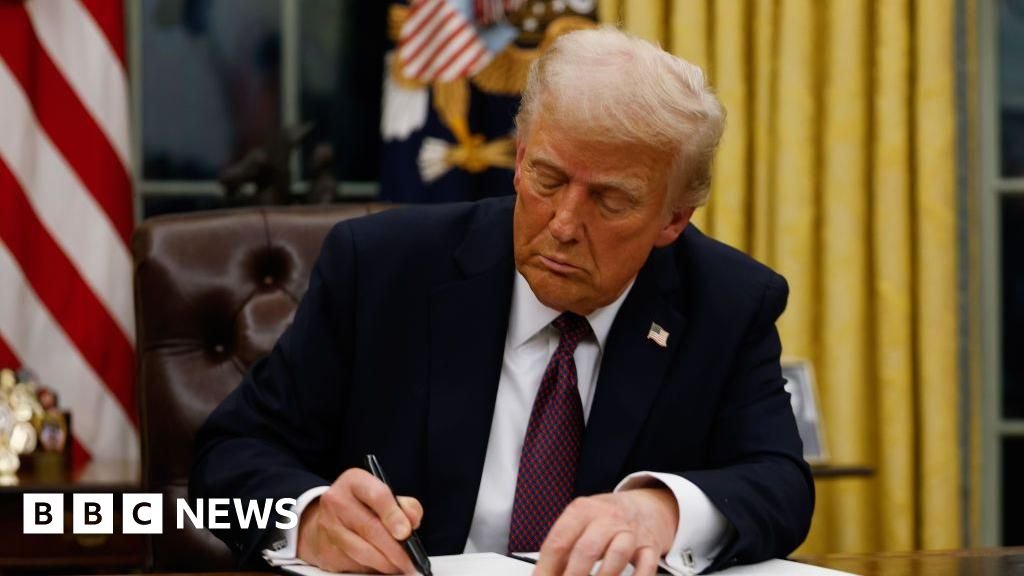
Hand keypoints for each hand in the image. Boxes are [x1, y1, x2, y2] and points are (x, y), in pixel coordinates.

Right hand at [296, 468, 423, 573]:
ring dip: (385, 563)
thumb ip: (404, 505)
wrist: (327, 519)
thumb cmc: (361, 506)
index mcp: (355, 481)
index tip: (406, 532)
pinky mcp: (326, 550)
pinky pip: (353, 563)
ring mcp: (328, 527)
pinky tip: (383, 566)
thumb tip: (412, 522)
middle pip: (370, 528)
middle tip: (410, 560)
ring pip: (361, 551)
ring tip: (400, 566)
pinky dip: (372, 568)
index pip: (377, 496)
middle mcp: (337, 501)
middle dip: (394, 548)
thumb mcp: (383, 495)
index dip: (394, 515)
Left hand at [534, 488, 678, 575]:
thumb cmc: (606, 519)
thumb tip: (543, 574)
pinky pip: (646, 566)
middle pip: (587, 549)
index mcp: (583, 510)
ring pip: (617, 555)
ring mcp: (630, 532)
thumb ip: (562, 547)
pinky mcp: (649, 546)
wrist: (646, 506)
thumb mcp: (581, 522)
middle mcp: (607, 518)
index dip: (546, 568)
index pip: (559, 541)